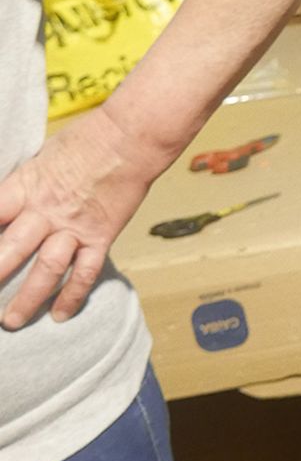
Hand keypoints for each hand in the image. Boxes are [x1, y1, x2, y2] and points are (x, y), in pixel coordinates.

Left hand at [0, 108, 164, 327]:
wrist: (128, 140)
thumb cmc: (87, 140)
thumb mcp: (40, 158)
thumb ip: (24, 187)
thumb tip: (9, 207)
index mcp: (25, 187)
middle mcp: (46, 211)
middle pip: (10, 249)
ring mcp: (74, 227)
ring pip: (46, 269)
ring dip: (27, 298)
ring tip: (12, 320)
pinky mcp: (100, 237)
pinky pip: (84, 272)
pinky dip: (72, 296)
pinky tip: (60, 315)